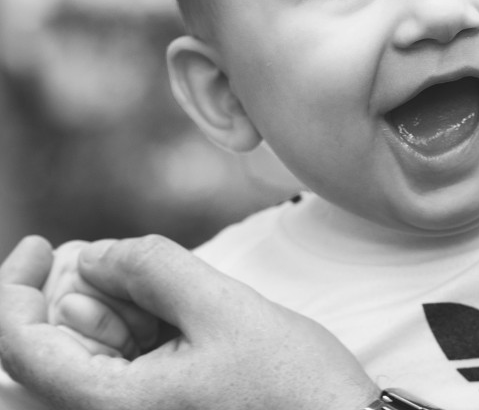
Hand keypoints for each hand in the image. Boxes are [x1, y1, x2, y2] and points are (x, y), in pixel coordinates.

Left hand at [0, 235, 378, 409]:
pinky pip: (117, 372)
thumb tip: (94, 255)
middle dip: (71, 295)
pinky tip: (175, 315)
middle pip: (45, 354)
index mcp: (109, 406)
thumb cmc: (291, 386)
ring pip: (82, 361)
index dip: (15, 286)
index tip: (44, 243)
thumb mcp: (225, 308)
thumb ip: (152, 268)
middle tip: (121, 262)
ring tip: (169, 295)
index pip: (19, 346)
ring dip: (108, 314)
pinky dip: (131, 333)